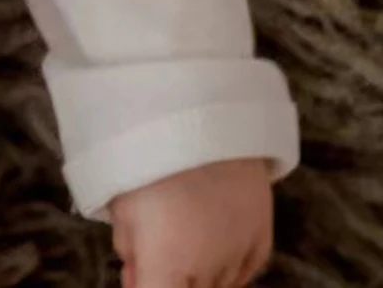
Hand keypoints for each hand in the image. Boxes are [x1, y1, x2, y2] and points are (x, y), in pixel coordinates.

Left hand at [110, 158, 273, 287]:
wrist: (199, 113)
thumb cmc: (146, 155)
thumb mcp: (121, 204)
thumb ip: (131, 253)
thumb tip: (135, 278)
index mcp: (166, 268)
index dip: (144, 284)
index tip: (138, 272)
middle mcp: (208, 274)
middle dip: (168, 277)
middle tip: (152, 246)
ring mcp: (238, 258)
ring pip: (215, 286)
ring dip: (196, 274)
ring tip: (178, 230)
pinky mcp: (261, 241)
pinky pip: (241, 272)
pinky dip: (224, 266)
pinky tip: (207, 237)